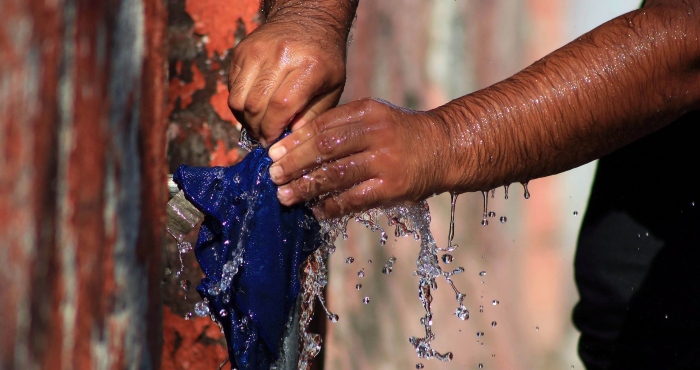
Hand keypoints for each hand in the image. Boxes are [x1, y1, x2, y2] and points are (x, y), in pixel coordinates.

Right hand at [228, 18, 346, 145]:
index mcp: (309, 66)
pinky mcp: (241, 51)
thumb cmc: (325, 59)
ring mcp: (256, 51)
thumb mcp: (332, 88)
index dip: (273, 130)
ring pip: (238, 99)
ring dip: (245, 119)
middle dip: (258, 129)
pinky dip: (240, 104)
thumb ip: (313, 116)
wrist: (307, 19)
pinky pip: (232, 88)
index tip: (273, 143)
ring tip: (258, 126)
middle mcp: (280, 56)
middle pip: (255, 105)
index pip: (280, 106)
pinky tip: (254, 107)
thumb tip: (289, 140)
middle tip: (265, 139)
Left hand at [266, 99, 457, 218]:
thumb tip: (296, 147)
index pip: (323, 125)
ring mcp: (385, 161)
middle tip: (273, 175)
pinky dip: (331, 206)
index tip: (273, 153)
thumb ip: (342, 127)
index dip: (295, 141)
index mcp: (368, 112)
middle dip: (294, 163)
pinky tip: (315, 210)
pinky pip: (353, 199)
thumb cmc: (400, 134)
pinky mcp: (392, 188)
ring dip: (306, 187)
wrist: (443, 148)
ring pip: (336, 175)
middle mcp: (376, 133)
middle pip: (325, 148)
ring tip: (285, 196)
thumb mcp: (375, 118)